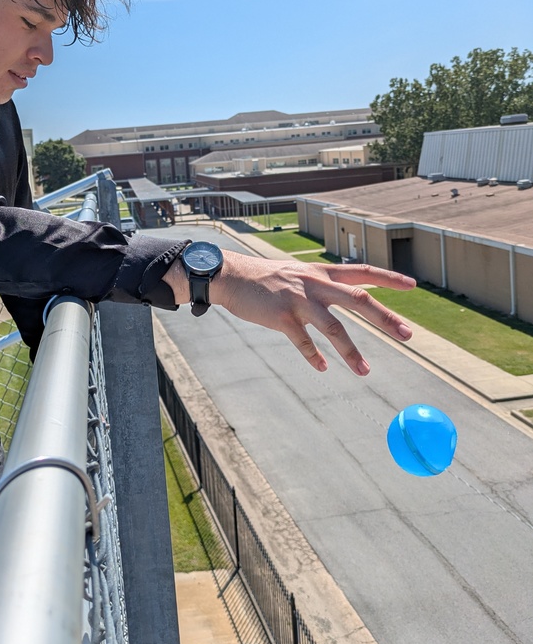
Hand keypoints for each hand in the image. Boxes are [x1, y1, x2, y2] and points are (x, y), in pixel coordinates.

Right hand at [164, 251, 414, 375]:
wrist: (230, 276)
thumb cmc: (265, 278)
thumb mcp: (297, 273)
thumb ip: (321, 284)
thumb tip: (345, 296)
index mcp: (321, 273)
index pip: (362, 272)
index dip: (388, 279)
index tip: (413, 285)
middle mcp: (314, 283)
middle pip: (359, 300)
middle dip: (385, 318)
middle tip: (408, 334)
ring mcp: (298, 300)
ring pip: (334, 328)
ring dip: (352, 352)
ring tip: (365, 372)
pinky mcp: (281, 317)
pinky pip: (303, 343)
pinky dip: (315, 357)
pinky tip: (323, 368)